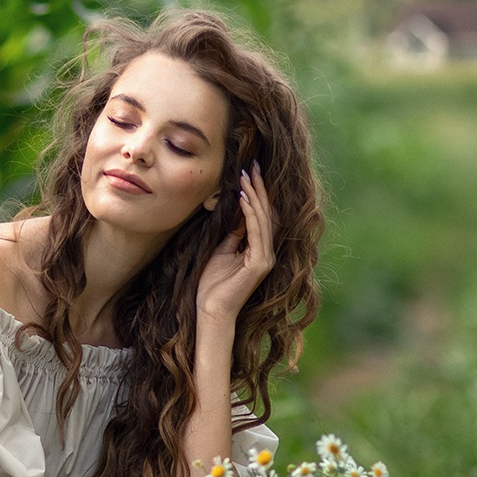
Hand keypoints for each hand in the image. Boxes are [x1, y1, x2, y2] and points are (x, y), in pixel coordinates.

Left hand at [196, 165, 276, 328]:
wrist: (210, 311)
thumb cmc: (211, 285)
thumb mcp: (220, 250)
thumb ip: (231, 233)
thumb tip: (235, 210)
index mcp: (258, 250)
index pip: (261, 216)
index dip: (256, 193)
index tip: (248, 171)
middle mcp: (267, 252)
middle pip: (265, 213)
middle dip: (258, 188)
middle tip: (252, 165)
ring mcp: (266, 258)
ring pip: (262, 220)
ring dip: (254, 196)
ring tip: (246, 176)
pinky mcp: (260, 264)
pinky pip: (256, 232)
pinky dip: (249, 213)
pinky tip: (243, 198)